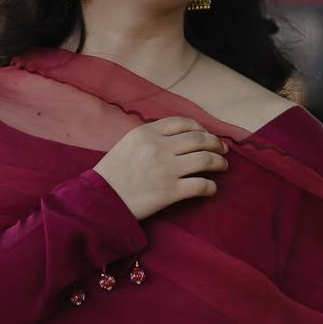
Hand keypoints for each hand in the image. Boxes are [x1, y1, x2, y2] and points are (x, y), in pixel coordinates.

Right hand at [92, 117, 228, 220]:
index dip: (200, 128)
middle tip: (222, 150)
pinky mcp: (171, 192)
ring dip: (219, 162)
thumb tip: (178, 136)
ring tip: (222, 166)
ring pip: (205, 159)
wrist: (100, 200)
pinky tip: (212, 188)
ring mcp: (166, 170)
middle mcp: (159, 148)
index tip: (207, 135)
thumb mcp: (127, 144)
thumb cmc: (112, 173)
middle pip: (199, 139)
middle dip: (215, 143)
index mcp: (146, 133)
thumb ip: (151, 136)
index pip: (183, 123)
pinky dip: (211, 187)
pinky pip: (201, 186)